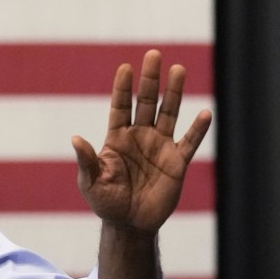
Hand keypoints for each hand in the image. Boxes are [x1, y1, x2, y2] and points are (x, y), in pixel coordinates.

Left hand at [71, 50, 211, 234]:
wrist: (129, 224)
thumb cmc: (106, 202)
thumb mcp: (91, 182)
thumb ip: (86, 160)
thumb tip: (75, 138)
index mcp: (117, 139)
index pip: (120, 107)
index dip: (122, 88)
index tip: (125, 68)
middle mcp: (140, 137)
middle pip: (146, 102)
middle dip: (149, 80)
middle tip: (153, 55)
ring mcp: (159, 147)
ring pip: (169, 113)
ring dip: (173, 93)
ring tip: (178, 69)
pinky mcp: (177, 162)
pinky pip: (189, 142)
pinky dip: (197, 129)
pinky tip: (204, 113)